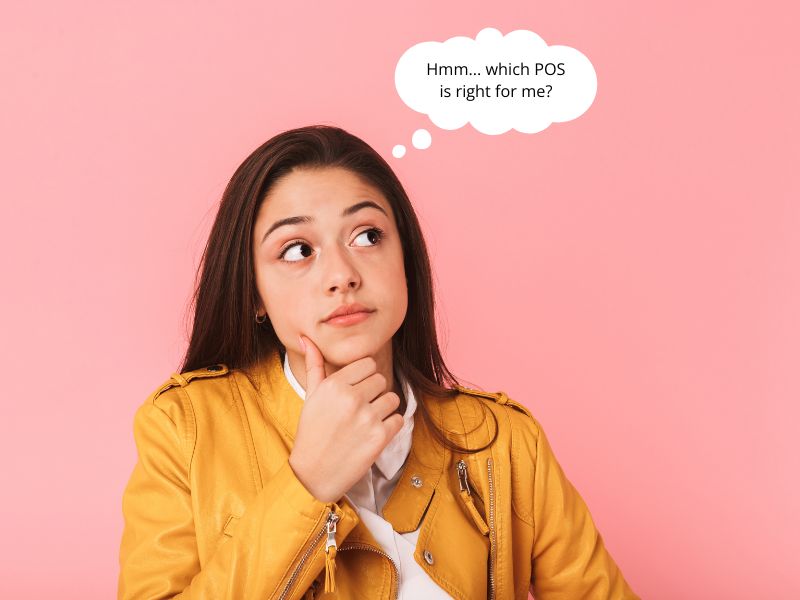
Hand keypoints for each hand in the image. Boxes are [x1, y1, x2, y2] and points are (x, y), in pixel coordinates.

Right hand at [288, 335, 404, 502]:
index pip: (368, 364)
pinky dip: (390, 427)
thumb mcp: (311, 396)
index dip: (364, 377)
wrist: (313, 473)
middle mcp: (351, 397)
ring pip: (392, 398)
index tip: (355, 391)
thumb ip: (315, 365)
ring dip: (384, 410)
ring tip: (366, 422)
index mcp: (335, 384)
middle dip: (374, 393)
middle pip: (381, 380)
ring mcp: (367, 417)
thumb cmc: (312, 432)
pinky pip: (398, 420)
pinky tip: (373, 435)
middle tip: (359, 410)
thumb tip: (306, 339)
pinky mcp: (379, 437)